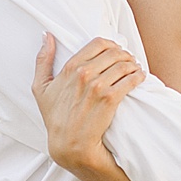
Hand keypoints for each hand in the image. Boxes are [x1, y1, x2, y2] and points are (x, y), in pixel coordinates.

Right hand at [32, 34, 144, 168]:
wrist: (69, 143)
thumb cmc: (55, 117)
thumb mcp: (41, 88)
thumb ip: (42, 60)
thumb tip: (46, 37)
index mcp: (70, 67)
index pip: (98, 43)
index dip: (111, 45)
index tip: (116, 51)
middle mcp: (84, 74)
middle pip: (114, 52)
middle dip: (124, 54)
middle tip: (129, 60)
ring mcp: (98, 86)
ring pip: (124, 64)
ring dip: (133, 64)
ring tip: (135, 69)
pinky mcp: (110, 99)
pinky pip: (130, 80)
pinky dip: (138, 76)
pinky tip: (140, 78)